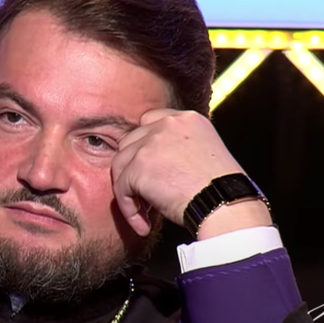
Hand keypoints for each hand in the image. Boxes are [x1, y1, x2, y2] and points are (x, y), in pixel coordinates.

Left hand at [111, 109, 249, 236]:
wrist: (225, 207)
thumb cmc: (221, 191)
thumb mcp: (205, 154)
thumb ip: (179, 148)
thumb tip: (153, 162)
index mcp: (187, 119)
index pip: (150, 121)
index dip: (144, 145)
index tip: (149, 169)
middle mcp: (167, 125)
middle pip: (130, 141)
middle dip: (133, 167)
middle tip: (146, 194)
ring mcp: (150, 144)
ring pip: (121, 164)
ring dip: (129, 189)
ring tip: (145, 212)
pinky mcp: (138, 167)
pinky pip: (121, 188)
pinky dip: (129, 209)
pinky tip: (144, 225)